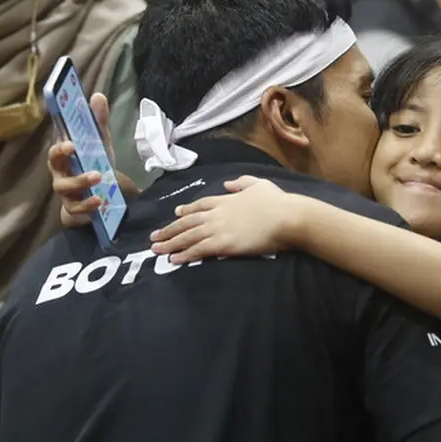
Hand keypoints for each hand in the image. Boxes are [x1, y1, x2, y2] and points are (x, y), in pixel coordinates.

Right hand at [48, 92, 139, 228]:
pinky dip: (87, 204)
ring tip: (98, 176)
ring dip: (80, 180)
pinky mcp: (73, 208)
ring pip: (65, 187)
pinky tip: (99, 200)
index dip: (60, 144)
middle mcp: (60, 172)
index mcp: (64, 155)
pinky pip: (76, 207)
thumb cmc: (94, 164)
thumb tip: (97, 95)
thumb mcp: (100, 143)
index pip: (56, 147)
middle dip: (62, 155)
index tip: (69, 141)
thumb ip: (98, 122)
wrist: (99, 196)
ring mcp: (65, 192)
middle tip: (74, 148)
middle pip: (53, 164)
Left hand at [149, 176, 299, 262]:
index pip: (199, 205)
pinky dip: (184, 254)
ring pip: (188, 236)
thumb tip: (228, 184)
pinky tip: (174, 259)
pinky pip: (198, 250)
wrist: (285, 217)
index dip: (186, 210)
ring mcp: (218, 228)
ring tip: (156, 249)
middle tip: (154, 237)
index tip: (175, 214)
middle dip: (169, 229)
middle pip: (187, 221)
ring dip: (171, 243)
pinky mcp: (223, 244)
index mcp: (225, 199)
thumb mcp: (258, 184)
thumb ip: (241, 182)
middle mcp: (217, 213)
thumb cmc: (276, 202)